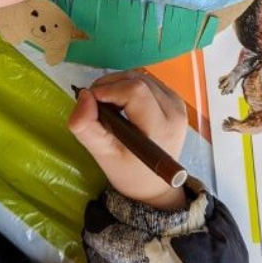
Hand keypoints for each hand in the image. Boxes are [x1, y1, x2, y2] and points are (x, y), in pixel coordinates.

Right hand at [68, 71, 188, 209]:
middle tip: (95, 104)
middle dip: (110, 85)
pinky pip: (147, 82)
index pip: (134, 91)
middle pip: (137, 80)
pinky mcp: (175, 101)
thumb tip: (83, 96)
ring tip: (108, 106)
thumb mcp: (103, 155)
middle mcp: (174, 112)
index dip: (107, 90)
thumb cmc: (128, 173)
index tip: (90, 101)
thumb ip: (87, 127)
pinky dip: (129, 87)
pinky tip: (122, 104)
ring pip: (141, 77)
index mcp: (160, 128)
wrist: (153, 185)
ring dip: (118, 85)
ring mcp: (178, 104)